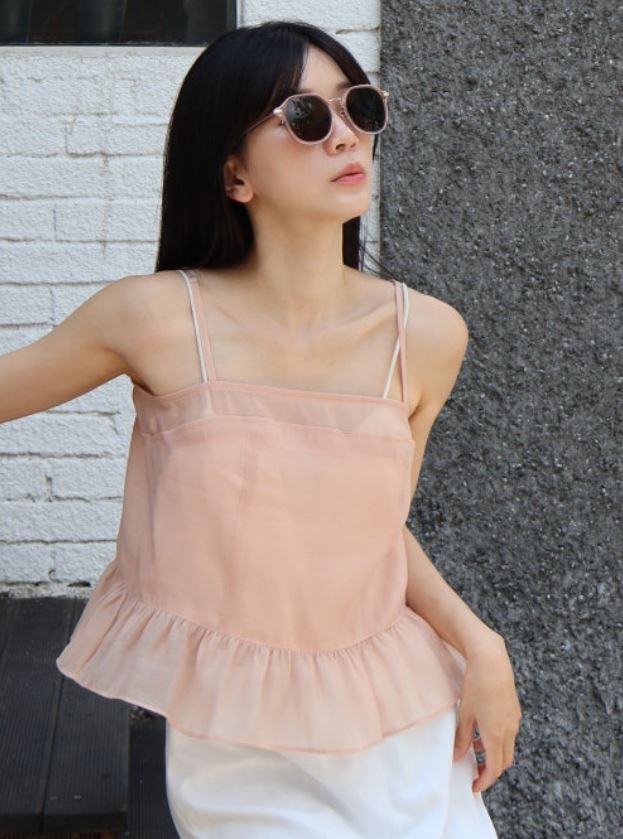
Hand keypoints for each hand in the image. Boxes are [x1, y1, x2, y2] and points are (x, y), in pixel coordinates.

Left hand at [452, 633, 521, 792]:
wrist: (491, 660)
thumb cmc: (475, 685)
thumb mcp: (465, 713)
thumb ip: (462, 738)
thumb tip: (457, 757)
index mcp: (496, 734)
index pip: (494, 769)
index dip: (485, 781)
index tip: (474, 786)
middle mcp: (509, 730)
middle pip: (504, 761)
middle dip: (491, 771)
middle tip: (475, 772)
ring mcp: (514, 720)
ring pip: (508, 747)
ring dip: (495, 754)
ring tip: (476, 750)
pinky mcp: (514, 710)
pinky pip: (509, 733)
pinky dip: (498, 740)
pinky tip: (484, 731)